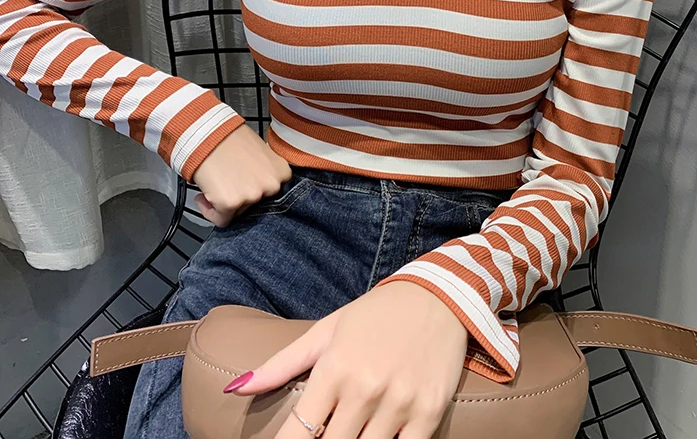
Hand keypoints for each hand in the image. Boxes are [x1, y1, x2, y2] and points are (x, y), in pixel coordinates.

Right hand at [192, 124, 291, 226]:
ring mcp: (253, 195)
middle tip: (226, 182)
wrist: (205, 132)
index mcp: (281, 172)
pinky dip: (211, 212)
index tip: (242, 184)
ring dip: (225, 203)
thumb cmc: (228, 137)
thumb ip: (264, 170)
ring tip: (215, 184)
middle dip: (240, 196)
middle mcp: (272, 186)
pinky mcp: (231, 203)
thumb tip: (255, 183)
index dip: (253, 189)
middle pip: (255, 205)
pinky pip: (221, 220)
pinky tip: (204, 196)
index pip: (271, 194)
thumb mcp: (258, 152)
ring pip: (238, 212)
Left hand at [223, 281, 468, 437]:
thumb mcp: (327, 330)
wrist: (437, 296)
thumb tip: (235, 389)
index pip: (298, 432)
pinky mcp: (430, 411)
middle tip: (324, 436)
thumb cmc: (376, 314)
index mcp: (334, 368)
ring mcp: (399, 403)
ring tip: (351, 433)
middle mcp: (364, 388)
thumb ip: (282, 364)